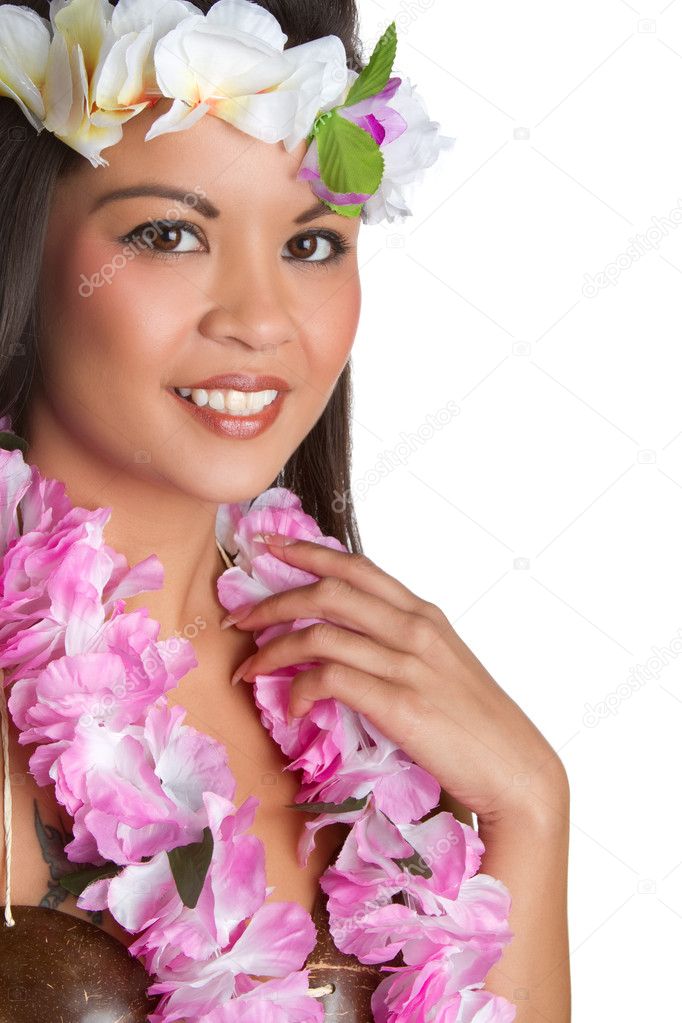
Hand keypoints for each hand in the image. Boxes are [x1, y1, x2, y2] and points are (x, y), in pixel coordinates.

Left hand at [227, 534, 567, 826]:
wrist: (517, 768)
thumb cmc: (476, 723)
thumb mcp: (440, 665)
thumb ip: (398, 645)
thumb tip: (345, 641)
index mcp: (424, 614)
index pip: (356, 567)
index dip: (306, 550)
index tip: (266, 543)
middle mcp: (415, 628)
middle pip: (328, 592)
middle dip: (273, 599)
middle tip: (239, 616)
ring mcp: (409, 664)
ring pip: (321, 634)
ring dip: (272, 649)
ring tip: (248, 670)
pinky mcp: (401, 703)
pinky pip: (331, 678)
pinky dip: (300, 688)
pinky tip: (292, 706)